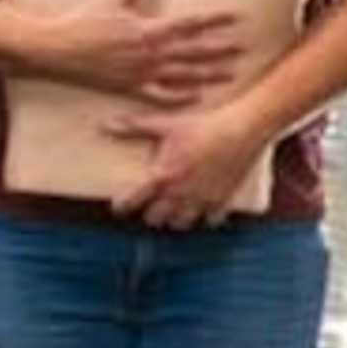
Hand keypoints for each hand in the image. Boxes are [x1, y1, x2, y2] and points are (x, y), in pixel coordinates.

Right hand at [40, 0, 244, 105]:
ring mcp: (141, 71)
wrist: (57, 49)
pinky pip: (160, 95)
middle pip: (195, 51)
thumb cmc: (82, 21)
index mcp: (147, 29)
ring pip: (184, 75)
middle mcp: (149, 52)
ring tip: (230, 73)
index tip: (236, 17)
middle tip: (245, 47)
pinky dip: (180, 97)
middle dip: (222, 48)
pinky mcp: (129, 86)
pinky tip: (196, 96)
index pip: (190, 23)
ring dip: (209, 74)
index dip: (215, 19)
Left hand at [104, 103, 267, 230]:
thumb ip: (132, 127)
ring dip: (174, 219)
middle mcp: (180, 193)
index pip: (133, 201)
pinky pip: (211, 220)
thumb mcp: (165, 124)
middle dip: (150, 214)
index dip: (122, 206)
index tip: (119, 206)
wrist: (243, 129)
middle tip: (150, 205)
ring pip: (181, 224)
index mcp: (162, 176)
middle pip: (156, 219)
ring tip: (173, 210)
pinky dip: (205, 217)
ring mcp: (203, 200)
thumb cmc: (202, 125)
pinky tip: (202, 210)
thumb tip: (103, 125)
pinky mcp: (224, 200)